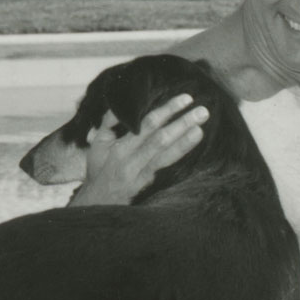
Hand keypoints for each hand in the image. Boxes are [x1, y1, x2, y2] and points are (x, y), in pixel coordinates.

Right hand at [70, 94, 207, 205]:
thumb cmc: (99, 168)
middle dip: (182, 122)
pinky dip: (179, 154)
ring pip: (165, 154)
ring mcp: (140, 173)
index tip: (186, 99)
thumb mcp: (98, 143)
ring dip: (186, 140)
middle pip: (160, 138)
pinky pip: (165, 167)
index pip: (148, 124)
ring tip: (201, 128)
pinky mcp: (147, 183)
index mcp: (120, 145)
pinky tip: (192, 144)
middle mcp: (130, 159)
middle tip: (203, 111)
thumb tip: (123, 103)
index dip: (168, 110)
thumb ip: (110, 122)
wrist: (97, 200)